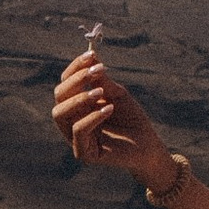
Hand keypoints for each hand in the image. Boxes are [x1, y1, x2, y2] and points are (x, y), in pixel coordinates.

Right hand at [53, 49, 180, 196]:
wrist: (148, 145)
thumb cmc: (132, 119)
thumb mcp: (118, 95)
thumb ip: (103, 81)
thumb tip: (91, 56)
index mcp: (77, 105)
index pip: (66, 83)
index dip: (75, 68)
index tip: (91, 55)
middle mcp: (71, 120)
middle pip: (59, 96)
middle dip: (76, 80)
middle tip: (96, 71)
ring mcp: (75, 138)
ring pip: (60, 114)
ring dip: (79, 98)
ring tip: (100, 92)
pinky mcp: (84, 153)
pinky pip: (78, 131)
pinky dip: (92, 117)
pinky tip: (108, 109)